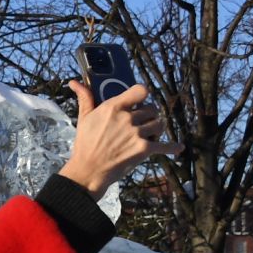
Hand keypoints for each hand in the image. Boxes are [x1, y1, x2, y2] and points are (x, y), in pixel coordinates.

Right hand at [58, 80, 181, 198]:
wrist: (89, 169)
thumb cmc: (85, 143)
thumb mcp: (84, 118)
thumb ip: (85, 98)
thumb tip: (74, 82)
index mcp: (113, 107)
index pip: (140, 91)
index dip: (143, 94)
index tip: (140, 100)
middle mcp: (127, 118)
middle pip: (152, 109)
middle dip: (149, 115)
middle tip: (142, 122)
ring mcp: (137, 134)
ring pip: (159, 124)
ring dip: (157, 128)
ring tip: (150, 133)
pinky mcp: (144, 149)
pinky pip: (164, 146)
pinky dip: (172, 147)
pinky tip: (178, 147)